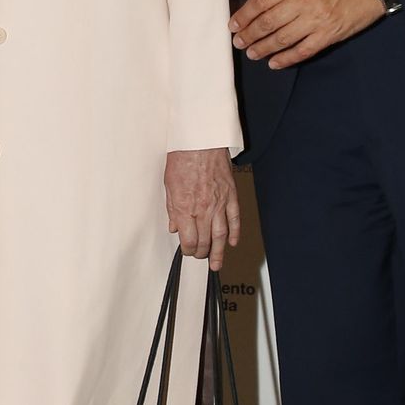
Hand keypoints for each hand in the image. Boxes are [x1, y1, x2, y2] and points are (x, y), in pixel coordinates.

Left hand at [165, 148, 239, 269]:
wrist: (200, 141)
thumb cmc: (182, 159)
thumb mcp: (169, 185)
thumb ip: (172, 209)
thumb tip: (174, 227)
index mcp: (185, 207)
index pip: (189, 240)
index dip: (188, 250)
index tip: (187, 251)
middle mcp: (204, 208)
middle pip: (205, 240)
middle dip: (202, 252)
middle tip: (200, 257)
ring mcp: (220, 203)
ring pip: (221, 234)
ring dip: (220, 251)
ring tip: (218, 264)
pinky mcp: (231, 195)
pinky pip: (234, 218)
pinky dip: (235, 232)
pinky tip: (233, 242)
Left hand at [230, 0, 383, 68]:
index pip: (262, 1)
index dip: (244, 14)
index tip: (233, 24)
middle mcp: (304, 1)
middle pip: (269, 22)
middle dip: (250, 34)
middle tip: (238, 42)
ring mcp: (317, 20)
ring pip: (283, 38)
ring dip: (263, 47)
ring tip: (251, 53)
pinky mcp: (330, 34)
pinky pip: (304, 50)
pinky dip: (287, 58)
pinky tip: (275, 63)